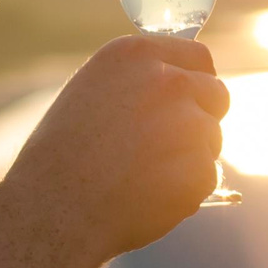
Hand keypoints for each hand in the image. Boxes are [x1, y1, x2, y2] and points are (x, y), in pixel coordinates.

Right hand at [0, 35, 229, 267]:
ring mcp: (187, 123)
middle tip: (163, 147)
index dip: (195, 81)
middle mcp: (167, 81)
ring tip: (140, 176)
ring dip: (190, 158)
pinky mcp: (198, 167)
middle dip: (201, 119)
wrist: (51, 211)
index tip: (189, 100)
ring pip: (212, 140)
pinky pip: (206, 177)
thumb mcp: (92, 94)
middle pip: (217, 94)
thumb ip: (139, 82)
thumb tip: (183, 84)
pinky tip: (146, 198)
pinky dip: (185, 192)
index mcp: (135, 55)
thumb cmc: (63, 157)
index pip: (199, 56)